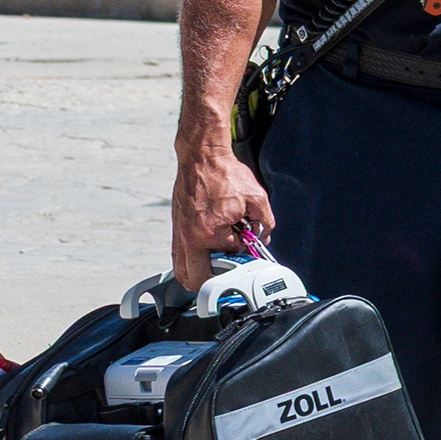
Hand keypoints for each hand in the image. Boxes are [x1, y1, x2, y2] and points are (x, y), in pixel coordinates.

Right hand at [170, 139, 275, 288]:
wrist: (201, 158)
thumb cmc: (225, 175)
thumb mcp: (257, 198)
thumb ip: (264, 223)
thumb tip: (262, 238)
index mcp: (208, 233)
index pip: (229, 257)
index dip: (243, 253)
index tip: (249, 248)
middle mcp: (188, 237)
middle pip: (193, 279)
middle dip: (212, 282)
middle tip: (228, 275)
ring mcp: (178, 233)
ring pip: (182, 269)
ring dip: (199, 273)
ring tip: (218, 266)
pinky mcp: (176, 228)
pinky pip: (179, 255)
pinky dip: (192, 259)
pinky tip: (208, 252)